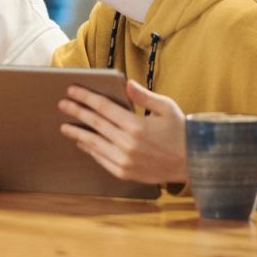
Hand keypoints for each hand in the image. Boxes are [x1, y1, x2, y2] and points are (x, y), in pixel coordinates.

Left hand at [58, 80, 187, 184]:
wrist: (193, 162)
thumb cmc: (180, 131)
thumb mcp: (166, 108)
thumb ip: (143, 96)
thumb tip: (126, 83)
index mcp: (136, 125)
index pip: (103, 107)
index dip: (85, 98)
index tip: (72, 90)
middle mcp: (128, 144)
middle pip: (95, 124)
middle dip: (76, 112)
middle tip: (62, 104)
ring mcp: (125, 160)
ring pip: (94, 143)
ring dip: (77, 133)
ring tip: (65, 126)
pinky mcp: (125, 173)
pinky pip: (101, 159)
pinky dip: (90, 149)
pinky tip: (83, 142)